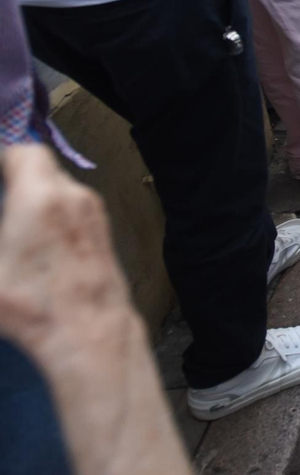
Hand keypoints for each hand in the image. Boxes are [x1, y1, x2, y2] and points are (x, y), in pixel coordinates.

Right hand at [0, 145, 131, 358]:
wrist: (89, 331)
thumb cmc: (32, 305)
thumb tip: (6, 230)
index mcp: (41, 197)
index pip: (22, 153)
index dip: (2, 158)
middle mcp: (74, 196)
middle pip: (42, 167)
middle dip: (16, 176)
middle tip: (0, 196)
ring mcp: (94, 213)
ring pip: (61, 187)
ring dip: (36, 194)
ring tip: (13, 219)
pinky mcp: (104, 231)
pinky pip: (75, 206)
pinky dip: (54, 209)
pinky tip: (36, 238)